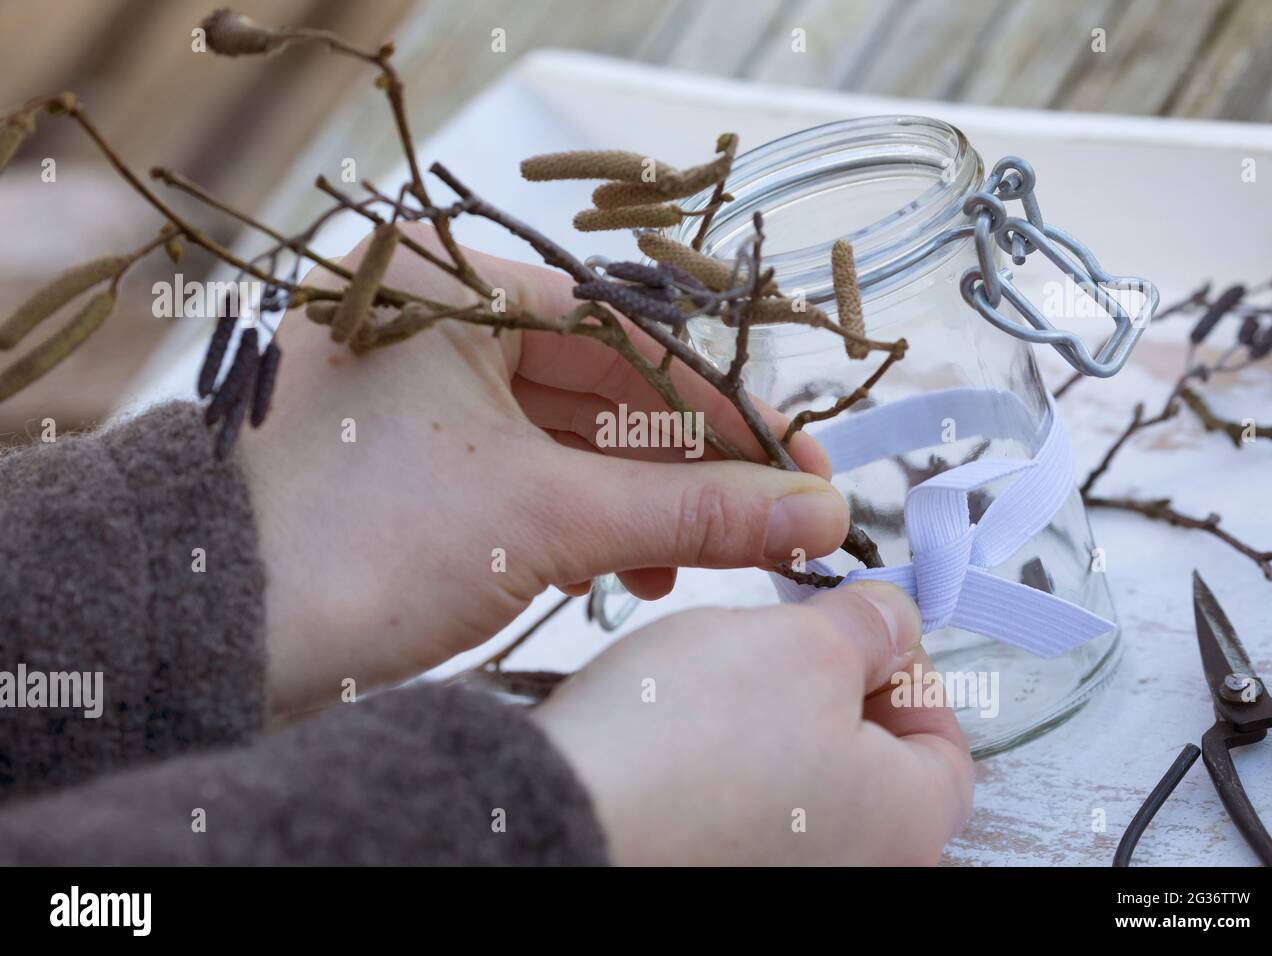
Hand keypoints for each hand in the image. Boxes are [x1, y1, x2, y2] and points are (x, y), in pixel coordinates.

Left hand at [240, 224, 849, 716]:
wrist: (211, 640)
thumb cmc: (356, 546)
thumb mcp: (545, 517)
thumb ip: (693, 511)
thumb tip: (812, 515)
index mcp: (449, 283)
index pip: (630, 335)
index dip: (728, 407)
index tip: (801, 463)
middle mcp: (432, 315)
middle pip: (608, 385)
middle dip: (694, 460)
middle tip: (776, 514)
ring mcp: (422, 387)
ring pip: (573, 433)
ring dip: (649, 497)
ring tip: (705, 556)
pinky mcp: (417, 453)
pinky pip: (533, 468)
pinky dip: (593, 514)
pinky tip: (640, 564)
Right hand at [533, 581, 973, 865]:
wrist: (567, 815)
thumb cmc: (690, 744)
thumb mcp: (807, 646)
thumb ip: (873, 626)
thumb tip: (892, 619)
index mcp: (906, 825)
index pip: (945, 738)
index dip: (908, 663)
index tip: (862, 621)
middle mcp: (853, 868)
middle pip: (872, 758)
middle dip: (832, 681)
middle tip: (788, 633)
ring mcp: (778, 875)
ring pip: (801, 774)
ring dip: (773, 712)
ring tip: (722, 670)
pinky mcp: (710, 863)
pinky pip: (741, 802)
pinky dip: (724, 755)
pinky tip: (682, 721)